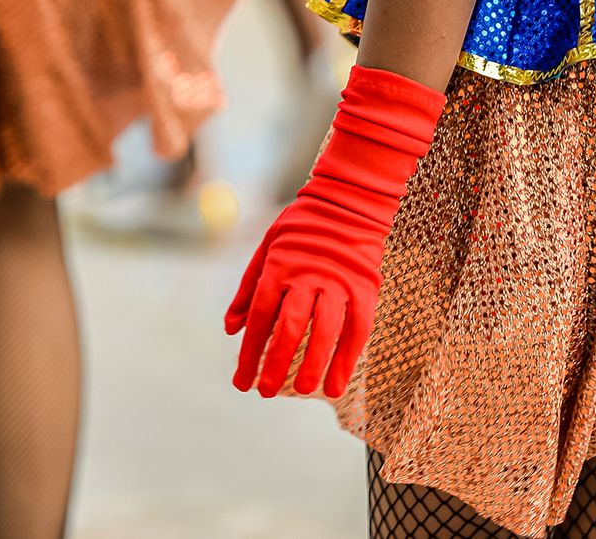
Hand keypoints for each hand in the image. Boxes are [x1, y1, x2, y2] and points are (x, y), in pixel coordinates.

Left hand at [223, 66, 444, 398]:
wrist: (347, 203)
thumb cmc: (300, 229)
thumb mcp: (265, 249)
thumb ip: (247, 290)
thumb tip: (230, 330)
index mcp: (278, 267)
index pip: (259, 318)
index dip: (249, 353)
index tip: (241, 382)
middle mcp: (307, 276)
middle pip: (290, 327)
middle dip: (275, 364)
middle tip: (264, 392)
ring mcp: (338, 283)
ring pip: (325, 330)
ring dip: (313, 364)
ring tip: (303, 391)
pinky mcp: (364, 288)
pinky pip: (357, 329)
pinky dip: (347, 358)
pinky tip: (336, 383)